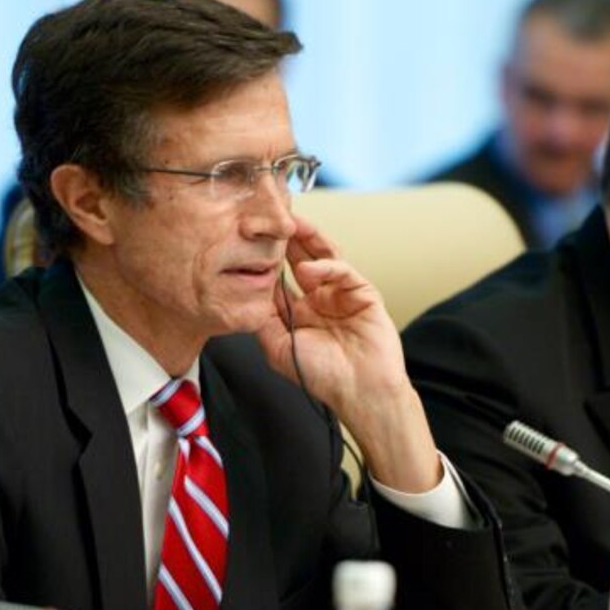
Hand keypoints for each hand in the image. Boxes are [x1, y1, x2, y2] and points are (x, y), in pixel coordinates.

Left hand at [254, 216, 441, 492]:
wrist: (360, 392)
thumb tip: (245, 292)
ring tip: (292, 225)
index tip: (251, 240)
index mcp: (301, 311)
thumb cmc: (322, 377)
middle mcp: (321, 298)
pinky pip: (343, 271)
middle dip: (288, 238)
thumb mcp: (278, 349)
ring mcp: (342, 294)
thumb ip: (262, 320)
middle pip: (302, 257)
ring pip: (324, 256)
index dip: (268, 258)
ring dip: (309, 239)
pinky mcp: (364, 293)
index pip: (282, 276)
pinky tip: (307, 270)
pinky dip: (325, 266)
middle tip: (273, 218)